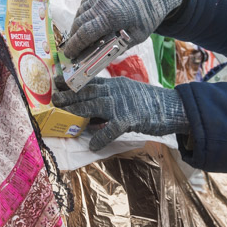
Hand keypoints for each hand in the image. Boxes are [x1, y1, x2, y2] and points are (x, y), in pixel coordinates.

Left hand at [53, 77, 188, 151]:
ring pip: (94, 106)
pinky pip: (112, 128)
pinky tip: (93, 145)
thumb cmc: (148, 103)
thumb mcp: (127, 94)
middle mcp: (115, 91)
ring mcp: (122, 104)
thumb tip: (91, 114)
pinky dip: (101, 137)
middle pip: (87, 92)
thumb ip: (110, 99)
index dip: (71, 82)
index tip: (56, 82)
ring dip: (77, 111)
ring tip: (64, 116)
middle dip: (68, 96)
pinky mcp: (131, 118)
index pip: (88, 81)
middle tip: (54, 99)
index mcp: (114, 84)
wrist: (172, 107)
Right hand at [61, 0, 184, 59]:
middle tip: (71, 49)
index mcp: (111, 16)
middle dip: (73, 37)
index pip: (85, 33)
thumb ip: (118, 46)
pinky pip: (86, 1)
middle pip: (79, 22)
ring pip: (81, 11)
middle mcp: (102, 2)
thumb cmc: (147, 16)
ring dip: (77, 25)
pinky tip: (86, 20)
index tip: (69, 54)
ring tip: (78, 36)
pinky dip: (84, 12)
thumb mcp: (137, 37)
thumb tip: (99, 57)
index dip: (74, 46)